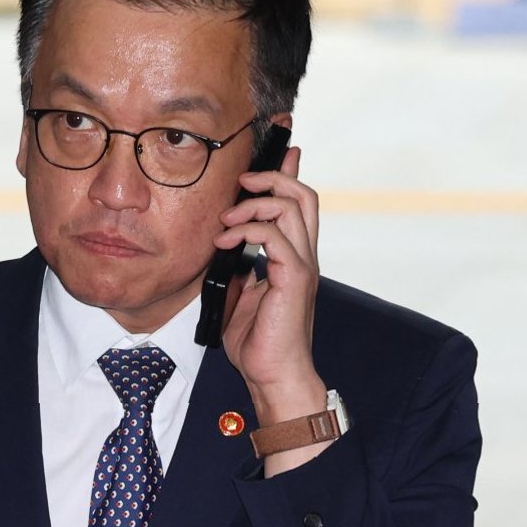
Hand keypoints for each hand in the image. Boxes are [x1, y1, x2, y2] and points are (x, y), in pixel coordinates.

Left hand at [213, 146, 330, 474]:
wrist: (273, 376)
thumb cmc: (258, 342)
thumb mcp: (239, 294)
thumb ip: (237, 265)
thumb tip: (223, 242)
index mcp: (293, 258)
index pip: (299, 204)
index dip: (290, 173)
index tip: (279, 151)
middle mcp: (303, 257)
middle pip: (304, 195)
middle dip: (273, 177)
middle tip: (243, 182)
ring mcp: (301, 266)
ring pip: (293, 206)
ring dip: (255, 203)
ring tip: (226, 218)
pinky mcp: (293, 278)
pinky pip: (274, 236)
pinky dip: (246, 229)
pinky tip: (225, 240)